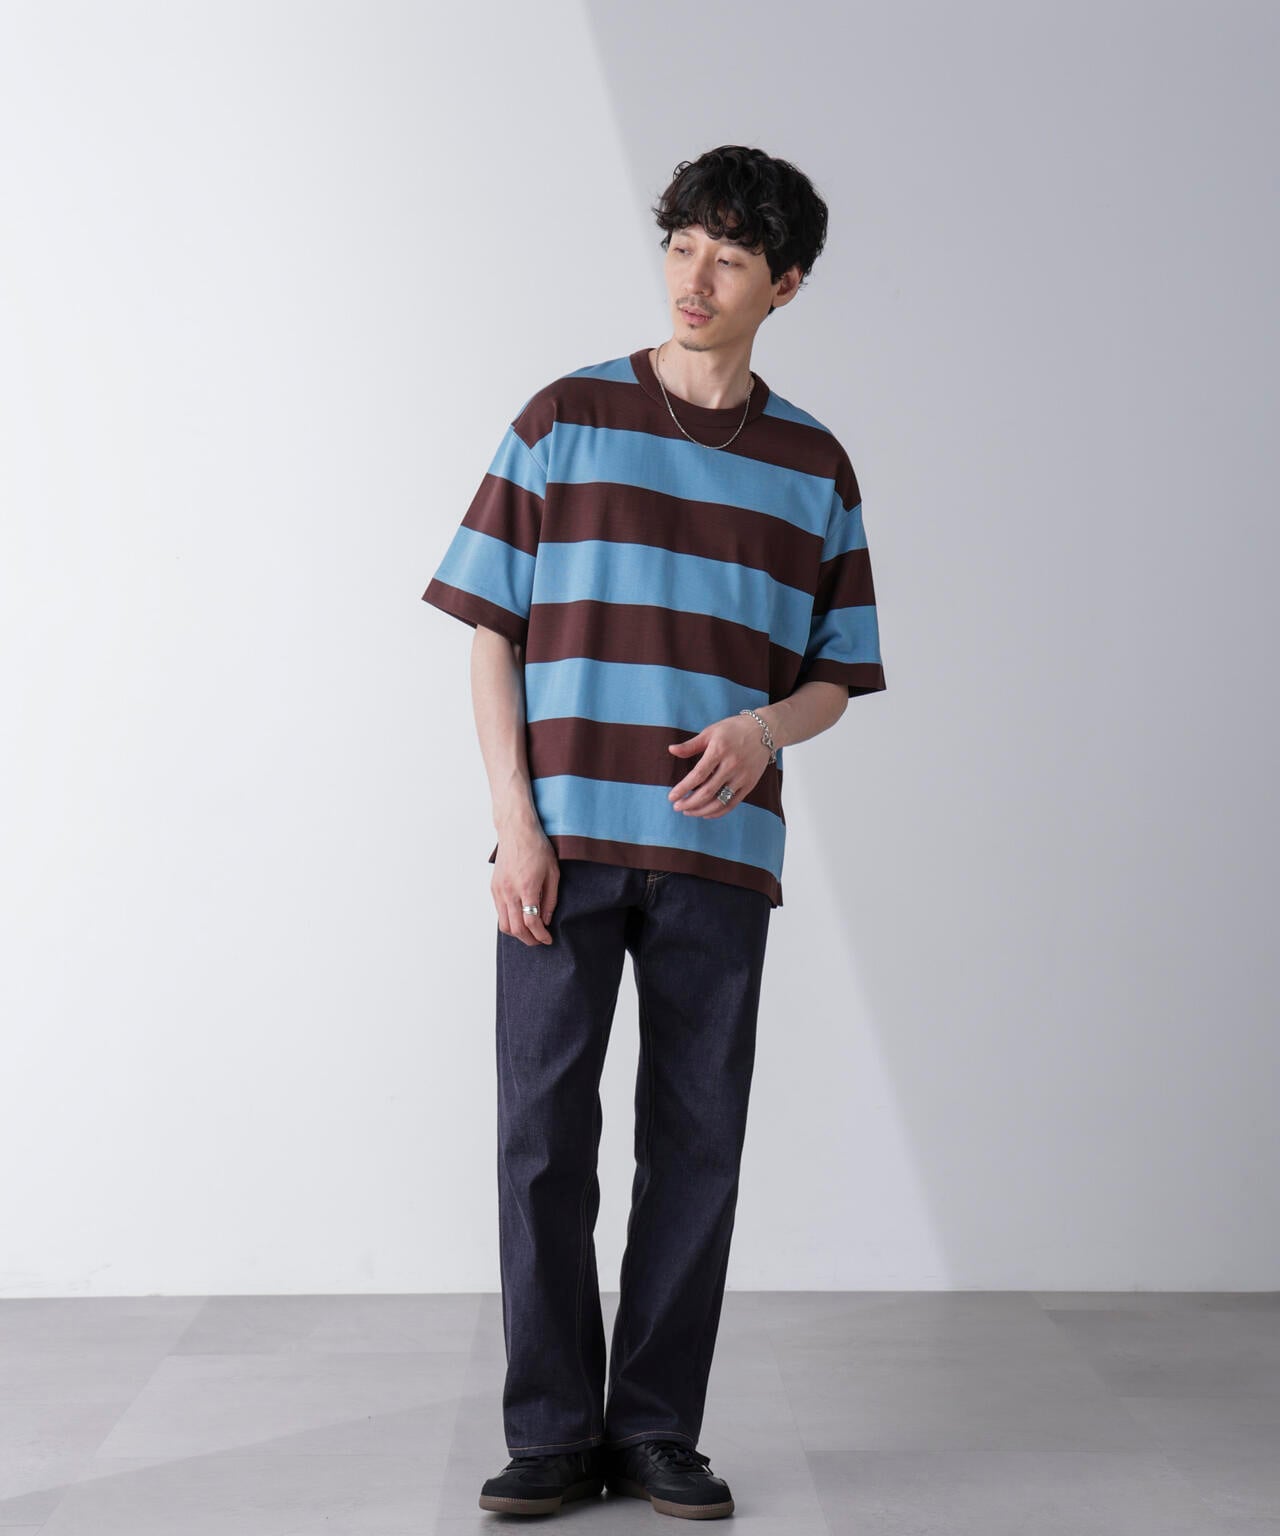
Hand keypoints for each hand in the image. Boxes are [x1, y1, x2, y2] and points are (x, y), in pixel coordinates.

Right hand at [492, 821, 558, 944]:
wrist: (516, 831)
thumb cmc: (537, 848)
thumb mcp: (553, 873)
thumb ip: (550, 899)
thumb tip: (546, 920)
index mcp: (527, 887)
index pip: (531, 922)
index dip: (541, 935)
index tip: (548, 939)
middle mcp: (509, 891)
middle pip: (516, 928)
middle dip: (529, 940)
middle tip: (540, 941)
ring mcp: (499, 890)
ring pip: (504, 924)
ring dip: (517, 933)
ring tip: (530, 933)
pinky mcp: (494, 888)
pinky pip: (499, 912)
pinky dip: (509, 921)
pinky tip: (520, 919)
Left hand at [667, 713, 770, 818]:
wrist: (764, 731)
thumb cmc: (734, 729)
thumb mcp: (711, 732)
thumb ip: (691, 745)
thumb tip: (671, 750)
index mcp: (719, 750)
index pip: (697, 775)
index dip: (683, 788)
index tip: (671, 797)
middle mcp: (731, 765)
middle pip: (707, 792)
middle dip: (689, 803)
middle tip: (677, 807)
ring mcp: (742, 777)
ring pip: (719, 801)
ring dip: (701, 810)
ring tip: (688, 811)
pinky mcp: (750, 784)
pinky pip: (732, 804)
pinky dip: (718, 812)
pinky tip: (706, 813)